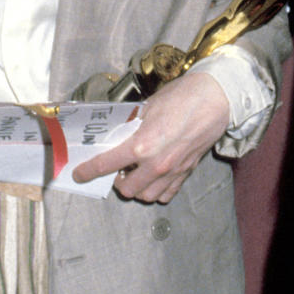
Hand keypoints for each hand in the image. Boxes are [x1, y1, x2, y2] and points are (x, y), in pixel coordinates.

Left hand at [72, 69, 229, 203]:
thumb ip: (129, 126)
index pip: (106, 165)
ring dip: (136, 189)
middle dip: (116, 182)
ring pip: (146, 196)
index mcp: (142, 145)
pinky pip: (167, 194)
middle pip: (126, 189)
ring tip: (134, 175)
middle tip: (116, 170)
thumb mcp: (146, 108)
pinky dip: (156, 191)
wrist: (214, 99)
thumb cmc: (181, 98)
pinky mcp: (186, 172)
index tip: (80, 174)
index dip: (88, 171)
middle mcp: (156, 164)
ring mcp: (173, 171)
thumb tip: (116, 135)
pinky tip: (153, 178)